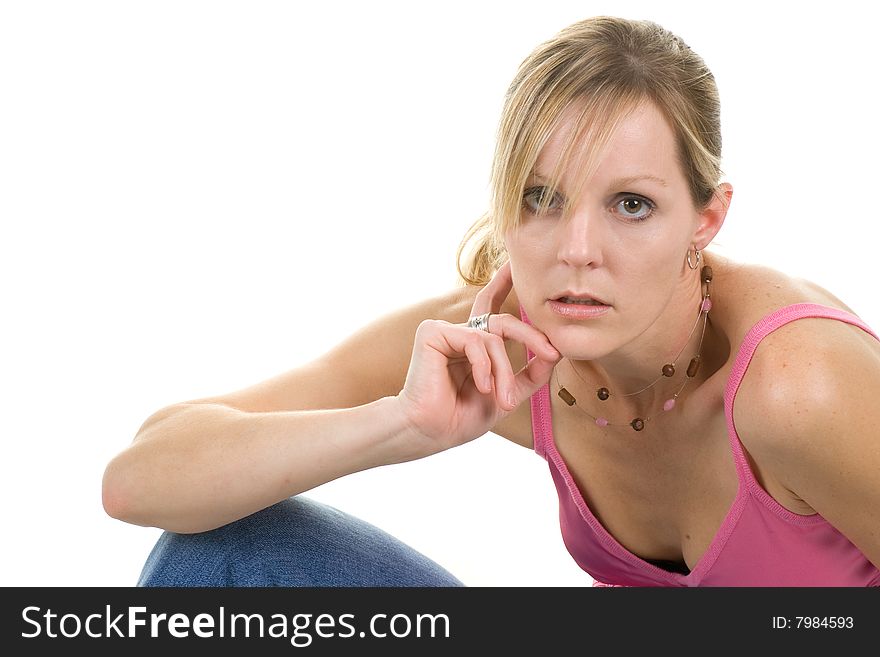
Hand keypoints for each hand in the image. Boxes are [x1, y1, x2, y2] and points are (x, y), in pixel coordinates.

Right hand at [396, 260, 560, 454]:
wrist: (429, 432)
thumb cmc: (459, 418)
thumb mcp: (506, 396)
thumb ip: (530, 375)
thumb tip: (554, 355)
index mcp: (472, 344)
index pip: (490, 307)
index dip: (502, 284)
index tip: (514, 265)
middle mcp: (459, 333)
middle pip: (504, 320)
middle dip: (532, 336)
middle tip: (553, 354)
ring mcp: (445, 331)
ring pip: (494, 337)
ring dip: (504, 371)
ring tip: (501, 399)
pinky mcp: (433, 332)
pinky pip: (475, 340)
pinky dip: (484, 366)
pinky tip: (481, 386)